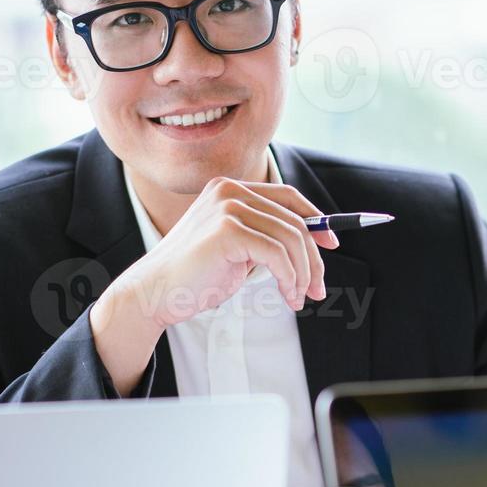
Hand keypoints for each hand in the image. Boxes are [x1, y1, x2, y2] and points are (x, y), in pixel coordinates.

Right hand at [90, 177, 340, 393]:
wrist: (154, 293)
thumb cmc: (195, 276)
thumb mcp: (237, 250)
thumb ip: (265, 237)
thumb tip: (314, 242)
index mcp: (230, 190)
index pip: (287, 196)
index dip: (316, 219)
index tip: (332, 245)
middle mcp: (229, 191)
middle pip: (294, 220)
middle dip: (314, 258)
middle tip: (317, 288)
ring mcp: (227, 207)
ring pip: (291, 238)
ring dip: (302, 273)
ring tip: (297, 297)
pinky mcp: (227, 230)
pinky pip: (278, 255)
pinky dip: (289, 279)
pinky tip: (287, 296)